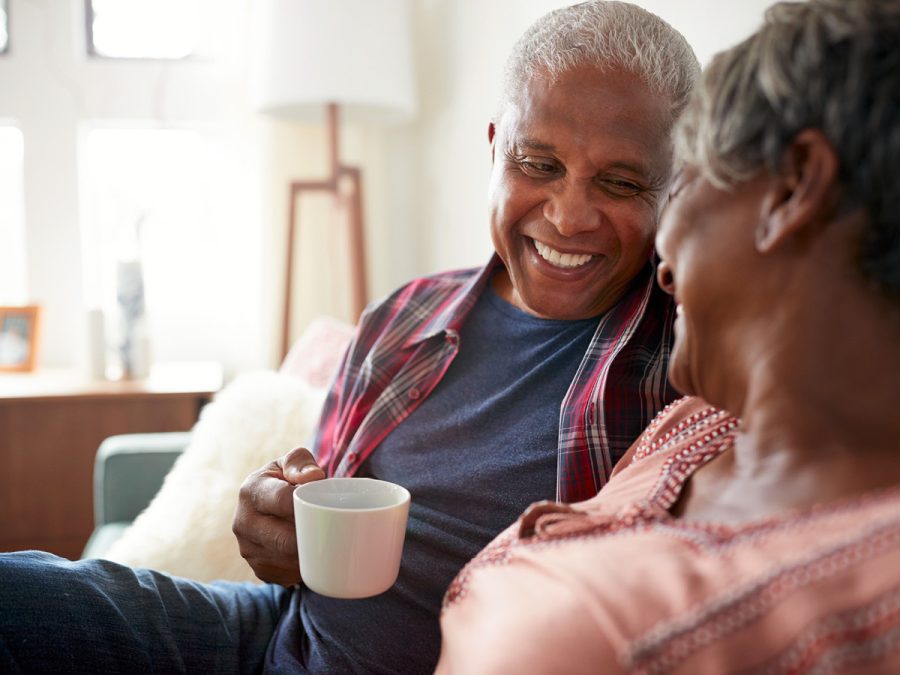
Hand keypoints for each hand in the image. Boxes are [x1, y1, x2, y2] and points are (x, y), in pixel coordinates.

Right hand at [233, 446, 325, 585]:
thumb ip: (301, 462)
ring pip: (288, 561)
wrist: (268, 503)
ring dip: (310, 556)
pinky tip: (313, 555)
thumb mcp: (292, 461)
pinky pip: (287, 576)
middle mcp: (243, 522)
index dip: (308, 506)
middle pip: (286, 539)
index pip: (283, 501)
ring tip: (325, 541)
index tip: (327, 505)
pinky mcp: (259, 569)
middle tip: (335, 530)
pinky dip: (304, 568)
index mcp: (251, 491)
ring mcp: (248, 549)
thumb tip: (313, 477)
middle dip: (312, 537)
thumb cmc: (287, 478)